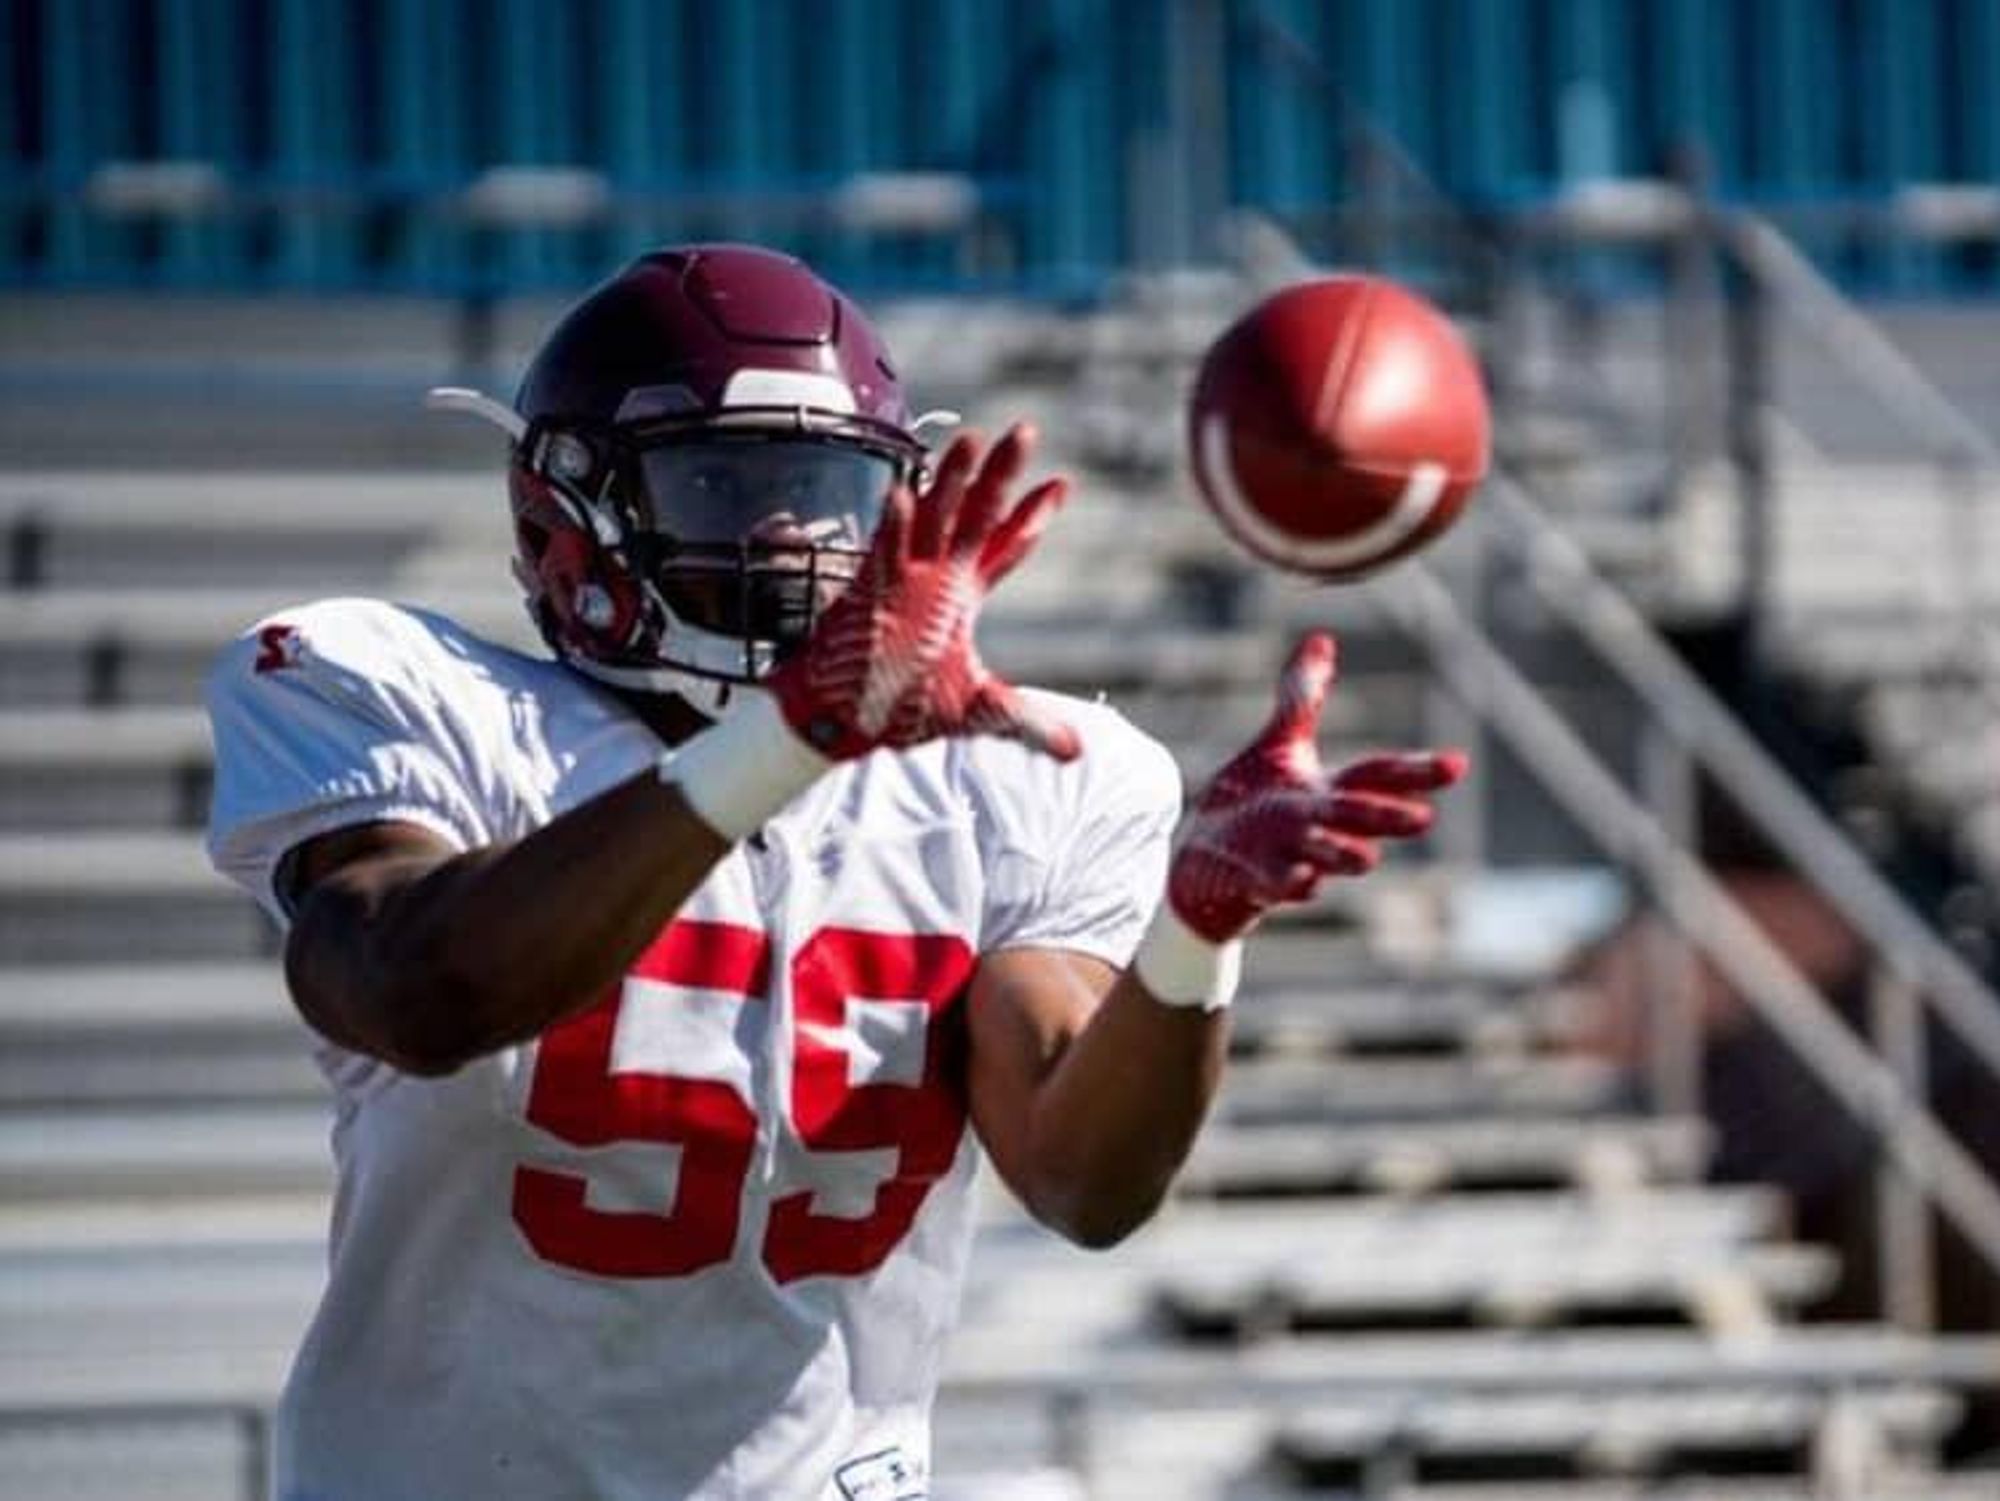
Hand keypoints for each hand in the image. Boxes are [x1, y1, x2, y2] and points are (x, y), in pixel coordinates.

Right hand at [767, 424, 1078, 761]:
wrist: (842, 723)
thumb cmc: (901, 712)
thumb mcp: (976, 714)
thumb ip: (1027, 724)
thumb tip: (1077, 752)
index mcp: (961, 596)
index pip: (1004, 546)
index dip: (1032, 517)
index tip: (1064, 482)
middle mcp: (936, 578)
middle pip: (975, 514)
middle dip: (999, 475)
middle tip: (1025, 431)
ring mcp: (903, 580)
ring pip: (931, 518)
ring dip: (950, 481)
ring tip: (971, 439)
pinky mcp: (868, 595)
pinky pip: (882, 554)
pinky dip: (894, 528)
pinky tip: (904, 497)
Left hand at [1166, 632, 1466, 943]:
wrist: (1207, 862)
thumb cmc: (1252, 805)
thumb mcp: (1279, 745)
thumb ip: (1301, 698)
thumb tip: (1322, 638)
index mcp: (1328, 793)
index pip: (1378, 777)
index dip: (1417, 772)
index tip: (1459, 764)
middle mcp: (1316, 826)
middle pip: (1359, 819)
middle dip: (1388, 818)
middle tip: (1423, 820)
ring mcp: (1288, 855)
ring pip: (1327, 857)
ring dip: (1345, 854)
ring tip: (1367, 857)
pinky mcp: (1255, 880)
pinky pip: (1277, 885)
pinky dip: (1290, 883)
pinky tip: (1303, 880)